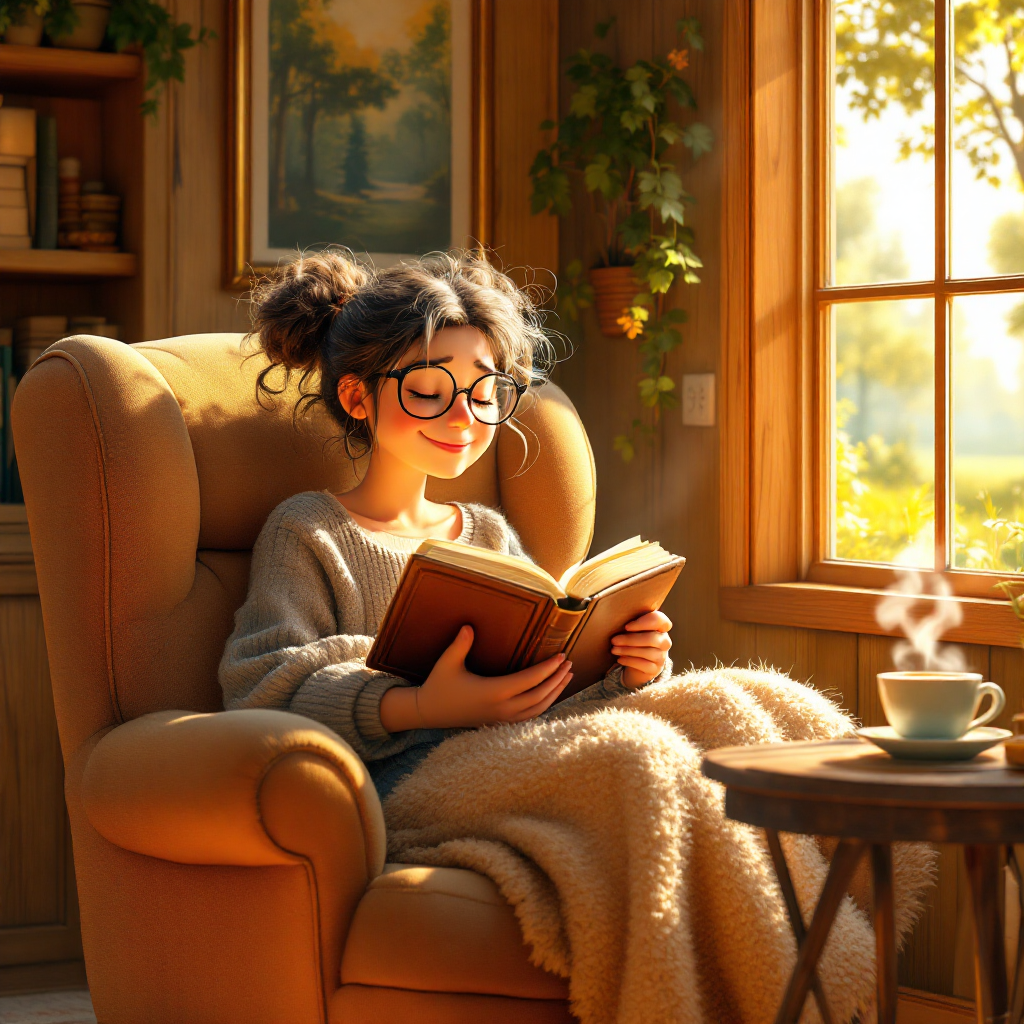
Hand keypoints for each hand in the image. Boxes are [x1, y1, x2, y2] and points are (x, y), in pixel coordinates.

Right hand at [379, 625, 572, 730]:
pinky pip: (529, 716)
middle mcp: (501, 708)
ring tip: (567, 677)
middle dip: (557, 680)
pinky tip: (550, 694)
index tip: (561, 656)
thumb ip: (460, 644)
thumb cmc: (439, 685)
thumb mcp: (447, 663)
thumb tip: (469, 625)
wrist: (429, 713)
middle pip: (540, 695)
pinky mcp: (500, 722)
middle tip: (569, 664)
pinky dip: (544, 705)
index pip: (529, 681)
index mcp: (493, 692)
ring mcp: (502, 718)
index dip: (548, 669)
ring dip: (555, 693)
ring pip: (537, 709)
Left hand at [611, 610, 671, 688]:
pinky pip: (644, 665)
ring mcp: (662, 656)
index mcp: (660, 627)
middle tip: (614, 640)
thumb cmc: (633, 641)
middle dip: (630, 639)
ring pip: (647, 652)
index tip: (626, 627)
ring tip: (614, 649)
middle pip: (651, 638)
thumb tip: (618, 622)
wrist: (636, 664)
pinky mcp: (656, 669)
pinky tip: (620, 659)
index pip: (659, 619)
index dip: (643, 622)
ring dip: (627, 650)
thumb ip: (631, 624)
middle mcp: (664, 641)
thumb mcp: (633, 630)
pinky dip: (630, 661)